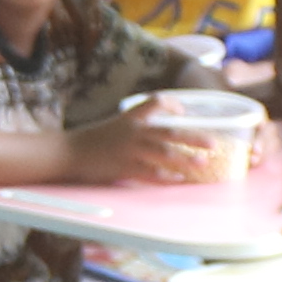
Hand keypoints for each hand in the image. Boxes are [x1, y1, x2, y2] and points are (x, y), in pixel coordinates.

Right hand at [62, 101, 221, 184]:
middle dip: (195, 137)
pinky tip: (178, 180)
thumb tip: (158, 136)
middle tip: (214, 143)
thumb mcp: (114, 126)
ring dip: (186, 159)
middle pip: (171, 132)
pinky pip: (150, 173)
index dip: (173, 105)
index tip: (184, 111)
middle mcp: (134, 132)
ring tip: (204, 163)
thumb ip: (136, 128)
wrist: (67, 152)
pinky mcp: (124, 168)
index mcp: (131, 118)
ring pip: (164, 153)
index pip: (156, 102)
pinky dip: (166, 177)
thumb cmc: (91, 141)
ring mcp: (130, 150)